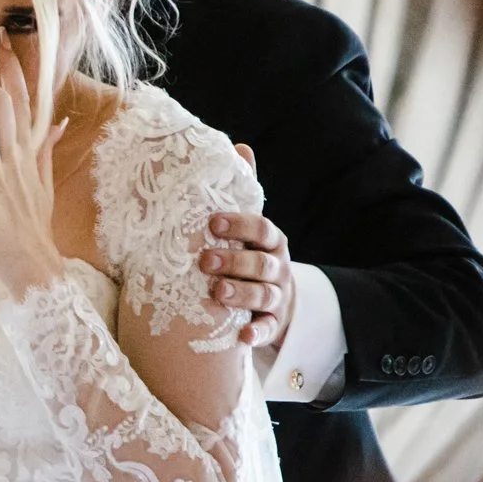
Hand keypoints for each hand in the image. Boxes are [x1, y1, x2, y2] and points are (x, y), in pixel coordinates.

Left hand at [0, 31, 68, 294]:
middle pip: (0, 100)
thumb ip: (46, 149)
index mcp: (29, 150)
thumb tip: (59, 122)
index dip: (13, 67)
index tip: (1, 39)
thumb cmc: (34, 227)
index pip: (24, 98)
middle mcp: (16, 155)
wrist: (34, 265)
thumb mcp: (44, 183)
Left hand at [208, 146, 292, 346]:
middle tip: (204, 260)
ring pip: (265, 294)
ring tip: (216, 293)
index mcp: (270, 241)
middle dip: (235, 261)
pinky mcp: (275, 324)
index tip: (213, 222)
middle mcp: (277, 267)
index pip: (262, 229)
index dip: (241, 225)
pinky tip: (242, 336)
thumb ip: (243, 191)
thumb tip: (240, 145)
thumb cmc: (250, 254)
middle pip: (262, 263)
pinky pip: (269, 329)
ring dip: (241, 293)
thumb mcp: (248, 226)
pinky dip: (257, 332)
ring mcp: (278, 296)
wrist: (278, 299)